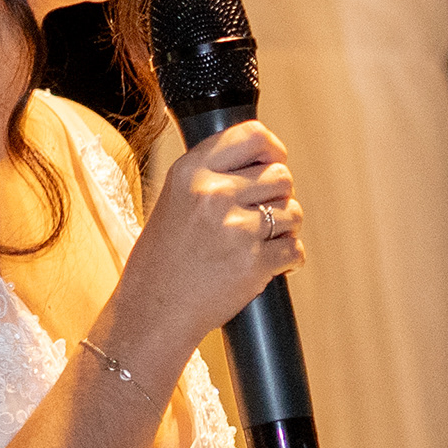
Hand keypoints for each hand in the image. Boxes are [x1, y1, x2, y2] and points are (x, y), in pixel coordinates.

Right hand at [111, 123, 305, 368]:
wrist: (152, 312)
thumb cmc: (164, 258)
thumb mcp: (175, 198)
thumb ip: (213, 174)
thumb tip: (268, 157)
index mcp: (191, 171)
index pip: (253, 135)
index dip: (272, 149)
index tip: (274, 161)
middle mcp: (213, 194)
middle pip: (281, 175)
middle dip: (277, 195)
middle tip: (258, 215)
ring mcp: (236, 229)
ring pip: (293, 212)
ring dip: (284, 227)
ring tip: (257, 242)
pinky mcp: (254, 263)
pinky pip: (295, 248)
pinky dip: (288, 258)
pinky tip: (267, 264)